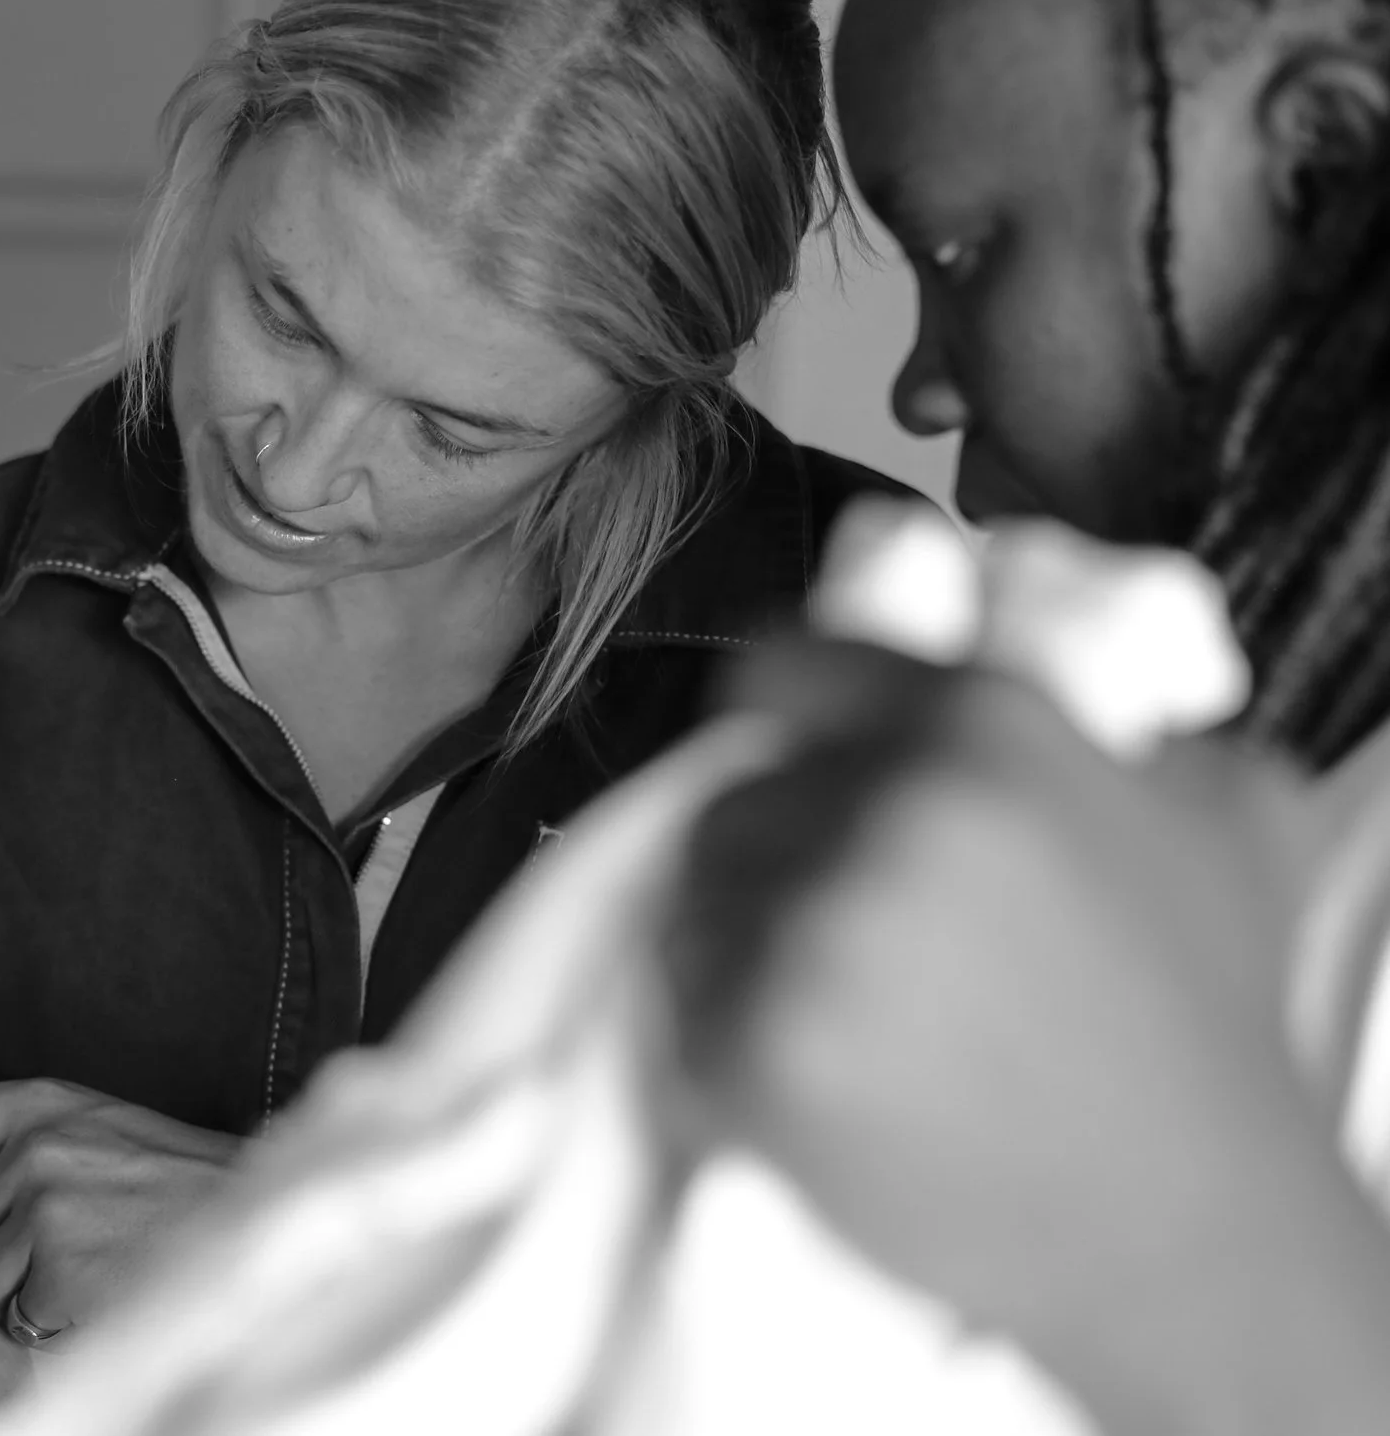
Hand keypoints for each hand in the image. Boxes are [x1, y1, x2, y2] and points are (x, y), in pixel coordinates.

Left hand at [0, 1079, 242, 1342]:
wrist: (258, 1212)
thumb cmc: (177, 1176)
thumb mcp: (94, 1124)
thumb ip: (16, 1143)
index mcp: (36, 1103)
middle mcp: (33, 1150)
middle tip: (47, 1254)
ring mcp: (47, 1210)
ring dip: (18, 1295)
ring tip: (81, 1271)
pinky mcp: (63, 1270)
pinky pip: (19, 1316)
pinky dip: (51, 1321)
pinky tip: (97, 1292)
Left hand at [673, 636, 1389, 1435]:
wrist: (1189, 1232)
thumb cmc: (1209, 1030)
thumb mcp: (1210, 815)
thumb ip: (1098, 721)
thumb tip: (1012, 660)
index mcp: (982, 726)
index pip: (786, 667)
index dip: (777, 722)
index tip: (778, 762)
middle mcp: (886, 807)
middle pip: (734, 798)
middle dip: (769, 857)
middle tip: (835, 932)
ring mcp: (811, 927)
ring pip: (695, 900)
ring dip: (735, 948)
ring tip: (835, 1016)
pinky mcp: (753, 1044)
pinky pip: (681, 1008)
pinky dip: (719, 1043)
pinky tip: (808, 1079)